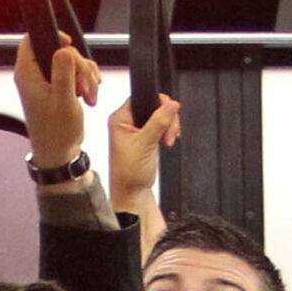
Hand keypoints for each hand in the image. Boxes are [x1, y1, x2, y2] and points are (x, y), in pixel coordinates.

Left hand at [13, 34, 101, 170]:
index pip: (31, 40)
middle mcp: (35, 75)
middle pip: (59, 50)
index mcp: (28, 75)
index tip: (69, 45)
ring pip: (71, 61)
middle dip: (78, 65)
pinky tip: (89, 96)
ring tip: (88, 95)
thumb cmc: (56, 134)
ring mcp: (47, 81)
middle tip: (83, 86)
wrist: (60, 153)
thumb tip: (64, 50)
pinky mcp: (58, 87)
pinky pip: (76, 72)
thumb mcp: (63, 101)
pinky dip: (86, 81)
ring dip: (85, 75)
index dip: (51, 36)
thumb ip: (63, 73)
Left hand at [108, 89, 180, 220]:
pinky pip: (161, 126)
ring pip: (160, 116)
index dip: (157, 102)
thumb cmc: (129, 173)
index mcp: (120, 118)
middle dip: (166, 118)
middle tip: (169, 134)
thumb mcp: (145, 143)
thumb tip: (172, 104)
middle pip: (153, 106)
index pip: (141, 97)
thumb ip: (159, 121)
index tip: (169, 113)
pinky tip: (168, 141)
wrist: (133, 193)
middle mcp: (127, 122)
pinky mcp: (146, 137)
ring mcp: (137, 129)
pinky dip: (168, 132)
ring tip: (168, 141)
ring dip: (169, 126)